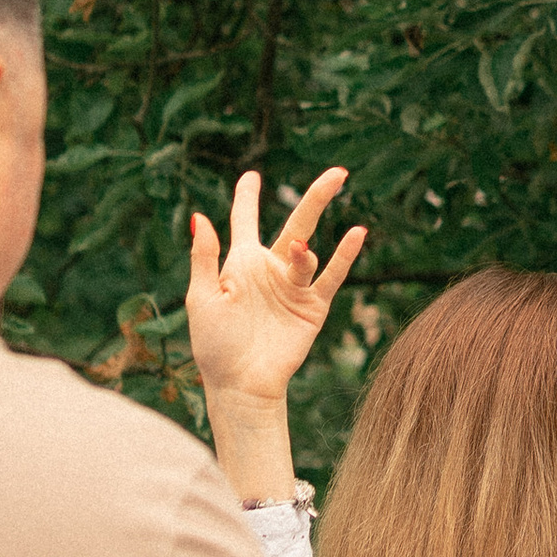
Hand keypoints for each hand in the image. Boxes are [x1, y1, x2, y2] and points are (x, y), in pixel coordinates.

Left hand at [186, 165, 367, 412]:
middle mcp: (271, 270)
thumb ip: (204, 257)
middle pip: (297, 223)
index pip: (244, 221)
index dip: (247, 198)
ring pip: (309, 251)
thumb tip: (200, 215)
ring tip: (296, 249)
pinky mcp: (313, 307)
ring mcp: (294, 287)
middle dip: (317, 197)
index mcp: (241, 264)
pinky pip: (331, 276)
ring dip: (303, 246)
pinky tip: (356, 235)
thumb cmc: (214, 345)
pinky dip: (344, 255)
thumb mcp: (202, 297)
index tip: (251, 176)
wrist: (240, 383)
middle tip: (338, 173)